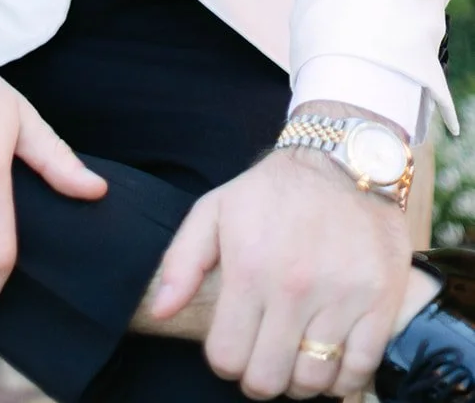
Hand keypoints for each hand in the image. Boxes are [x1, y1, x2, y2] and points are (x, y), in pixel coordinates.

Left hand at [151, 144, 411, 398]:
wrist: (344, 160)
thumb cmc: (273, 190)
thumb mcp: (215, 209)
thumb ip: (182, 261)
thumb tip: (160, 310)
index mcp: (249, 267)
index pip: (227, 358)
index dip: (225, 360)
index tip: (234, 345)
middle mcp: (294, 287)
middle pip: (268, 380)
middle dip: (259, 376)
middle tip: (264, 355)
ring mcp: (341, 297)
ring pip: (313, 383)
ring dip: (299, 379)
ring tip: (296, 353)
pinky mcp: (380, 301)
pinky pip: (358, 370)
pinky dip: (342, 376)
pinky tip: (330, 352)